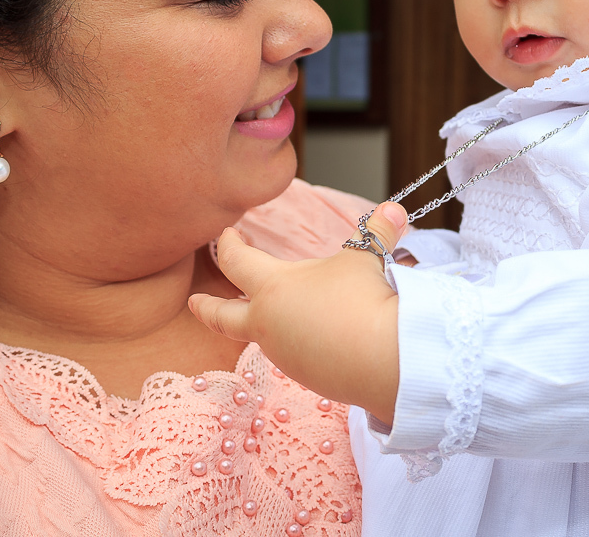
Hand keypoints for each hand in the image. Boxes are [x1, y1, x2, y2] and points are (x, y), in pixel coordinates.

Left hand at [189, 202, 408, 423]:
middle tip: (193, 301)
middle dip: (206, 306)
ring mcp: (284, 356)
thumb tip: (395, 210)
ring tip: (283, 313)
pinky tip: (321, 338)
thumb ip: (376, 233)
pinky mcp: (307, 378)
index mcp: (272, 288)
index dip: (229, 244)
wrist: (384, 360)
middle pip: (222, 316)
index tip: (228, 234)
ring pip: (264, 337)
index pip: (236, 262)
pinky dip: (300, 344)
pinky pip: (296, 356)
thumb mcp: (366, 259)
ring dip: (265, 325)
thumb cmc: (363, 301)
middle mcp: (267, 325)